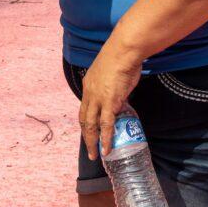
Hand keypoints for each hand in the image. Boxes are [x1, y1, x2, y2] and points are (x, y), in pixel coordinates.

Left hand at [79, 38, 143, 159]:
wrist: (123, 51)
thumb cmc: (121, 56)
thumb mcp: (110, 71)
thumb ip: (112, 82)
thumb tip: (120, 89)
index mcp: (88, 85)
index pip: (85, 107)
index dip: (86, 120)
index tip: (89, 130)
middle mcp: (90, 93)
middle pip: (84, 119)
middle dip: (86, 135)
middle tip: (90, 149)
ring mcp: (98, 99)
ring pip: (91, 125)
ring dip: (92, 142)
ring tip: (95, 154)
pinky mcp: (109, 103)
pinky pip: (106, 125)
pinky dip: (105, 139)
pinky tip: (106, 149)